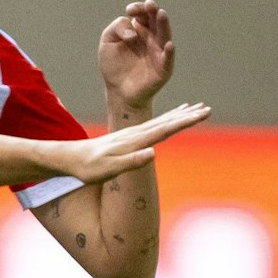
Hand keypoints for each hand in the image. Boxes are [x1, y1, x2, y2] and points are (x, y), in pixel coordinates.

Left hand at [44, 102, 210, 183]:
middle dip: (188, 116)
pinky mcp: (128, 136)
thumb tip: (153, 153)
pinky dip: (166, 119)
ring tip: (196, 108)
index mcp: (133, 140)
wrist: (69, 158)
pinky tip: (170, 117)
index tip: (202, 114)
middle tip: (207, 108)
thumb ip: (131, 162)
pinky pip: (153, 125)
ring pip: (161, 121)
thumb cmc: (88, 168)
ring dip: (180, 115)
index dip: (184, 122)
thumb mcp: (108, 169)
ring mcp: (131, 133)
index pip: (164, 129)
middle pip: (166, 121)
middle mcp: (134, 133)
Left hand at [98, 0, 174, 110]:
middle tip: (149, 5)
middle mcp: (152, 39)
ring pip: (164, 36)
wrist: (118, 91)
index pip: (143, 14)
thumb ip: (117, 28)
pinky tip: (168, 44)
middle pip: (156, 21)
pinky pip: (167, 60)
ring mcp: (159, 53)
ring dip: (164, 25)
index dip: (138, 9)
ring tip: (161, 14)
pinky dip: (169, 53)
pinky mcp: (163, 69)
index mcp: (139, 30)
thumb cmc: (114, 65)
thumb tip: (133, 31)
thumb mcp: (108, 42)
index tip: (130, 10)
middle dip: (153, 11)